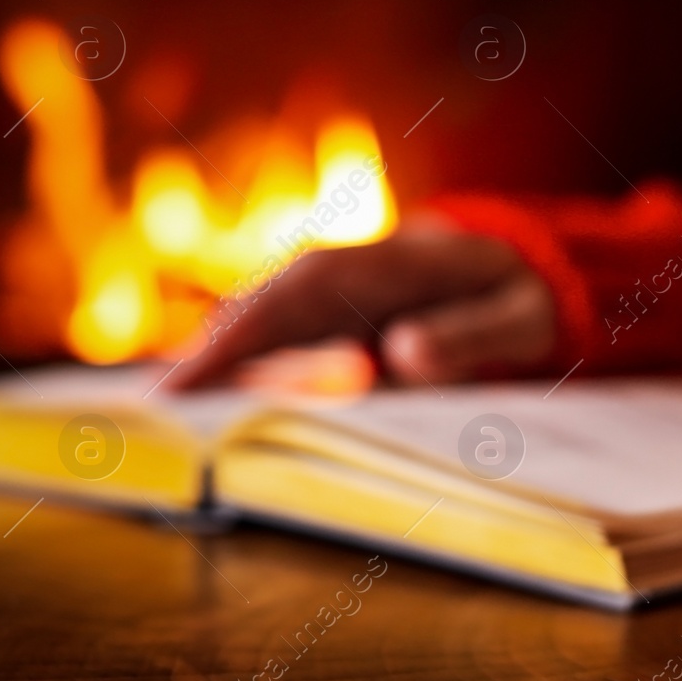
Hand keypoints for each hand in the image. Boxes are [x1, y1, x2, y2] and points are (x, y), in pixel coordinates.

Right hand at [171, 222, 556, 387]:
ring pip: (259, 324)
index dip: (246, 332)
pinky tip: (208, 411)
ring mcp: (330, 291)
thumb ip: (472, 335)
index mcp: (396, 260)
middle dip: (211, 356)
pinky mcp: (323, 317)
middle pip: (266, 307)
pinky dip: (239, 370)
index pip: (307, 291)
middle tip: (160, 416)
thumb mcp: (521, 315)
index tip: (190, 379)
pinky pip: (273, 341)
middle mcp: (349, 268)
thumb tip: (401, 356)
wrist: (507, 265)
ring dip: (216, 367)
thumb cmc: (519, 295)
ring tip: (172, 421)